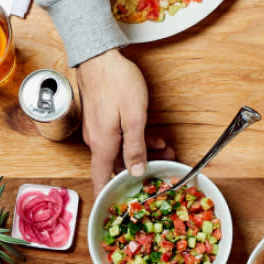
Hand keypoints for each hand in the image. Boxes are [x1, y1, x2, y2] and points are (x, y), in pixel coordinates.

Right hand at [75, 49, 166, 193]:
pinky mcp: (101, 120)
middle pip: (117, 166)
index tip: (119, 207)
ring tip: (167, 150)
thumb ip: (135, 147)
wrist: (100, 55)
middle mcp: (96, 140)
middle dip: (141, 170)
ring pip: (120, 151)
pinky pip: (118, 138)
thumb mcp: (134, 117)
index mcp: (102, 144)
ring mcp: (97, 129)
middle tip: (165, 167)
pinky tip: (154, 137)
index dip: (108, 196)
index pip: (100, 179)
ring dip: (143, 153)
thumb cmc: (117, 82)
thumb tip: (136, 171)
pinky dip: (136, 140)